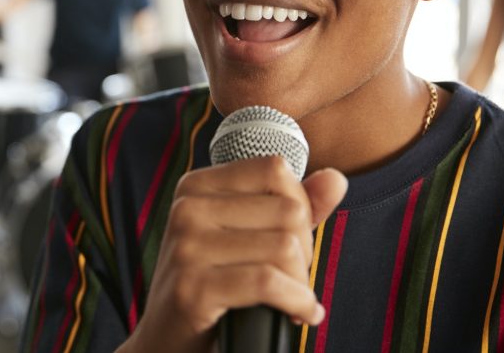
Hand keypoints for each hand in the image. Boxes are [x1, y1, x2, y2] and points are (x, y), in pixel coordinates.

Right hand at [121, 157, 347, 352]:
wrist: (167, 343)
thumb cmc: (212, 286)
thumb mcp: (247, 237)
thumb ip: (292, 205)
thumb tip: (336, 179)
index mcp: (196, 186)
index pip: (274, 169)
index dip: (300, 206)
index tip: (290, 239)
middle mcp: (187, 208)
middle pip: (288, 210)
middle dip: (304, 250)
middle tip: (291, 277)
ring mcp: (187, 248)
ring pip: (285, 247)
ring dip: (302, 282)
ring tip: (291, 297)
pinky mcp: (193, 289)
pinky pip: (269, 283)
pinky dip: (297, 302)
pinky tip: (299, 314)